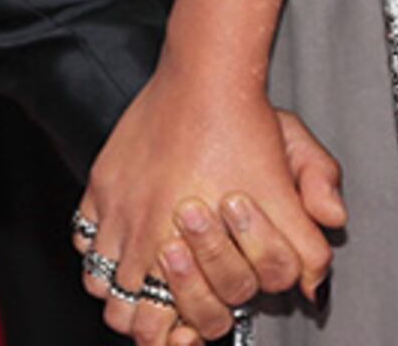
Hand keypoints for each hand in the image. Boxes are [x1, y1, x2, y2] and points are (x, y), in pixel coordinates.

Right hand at [77, 69, 346, 342]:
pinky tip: (127, 246)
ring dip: (127, 295)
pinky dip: (100, 256)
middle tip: (177, 308)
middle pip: (137, 323)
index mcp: (199, 248)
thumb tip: (313, 285)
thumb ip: (308, 242)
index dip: (206, 323)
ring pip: (104, 291)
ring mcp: (119, 215)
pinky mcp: (100, 189)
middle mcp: (151, 239)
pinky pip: (85, 244)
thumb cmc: (245, 126)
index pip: (192, 322)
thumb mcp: (294, 189)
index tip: (213, 308)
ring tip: (150, 285)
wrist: (206, 75)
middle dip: (161, 321)